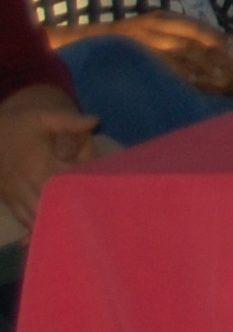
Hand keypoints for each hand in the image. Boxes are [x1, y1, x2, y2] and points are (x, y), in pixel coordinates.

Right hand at [0, 86, 96, 226]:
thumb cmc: (19, 125)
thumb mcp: (43, 116)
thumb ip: (68, 120)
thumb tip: (94, 121)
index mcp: (42, 159)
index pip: (68, 176)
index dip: (84, 185)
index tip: (102, 193)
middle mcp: (30, 179)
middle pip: (55, 199)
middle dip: (73, 210)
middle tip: (94, 220)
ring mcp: (18, 192)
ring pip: (38, 213)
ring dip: (55, 222)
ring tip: (76, 232)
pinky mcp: (9, 200)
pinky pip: (23, 218)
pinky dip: (35, 228)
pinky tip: (49, 235)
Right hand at [70, 12, 232, 91]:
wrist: (90, 41)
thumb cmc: (131, 35)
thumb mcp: (154, 25)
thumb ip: (176, 31)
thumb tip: (209, 41)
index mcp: (161, 18)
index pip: (194, 27)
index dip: (214, 38)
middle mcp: (152, 29)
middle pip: (188, 42)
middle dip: (212, 54)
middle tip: (232, 64)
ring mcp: (142, 44)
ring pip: (175, 56)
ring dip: (198, 68)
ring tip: (218, 78)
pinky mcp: (135, 59)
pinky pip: (159, 68)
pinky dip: (177, 76)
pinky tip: (192, 83)